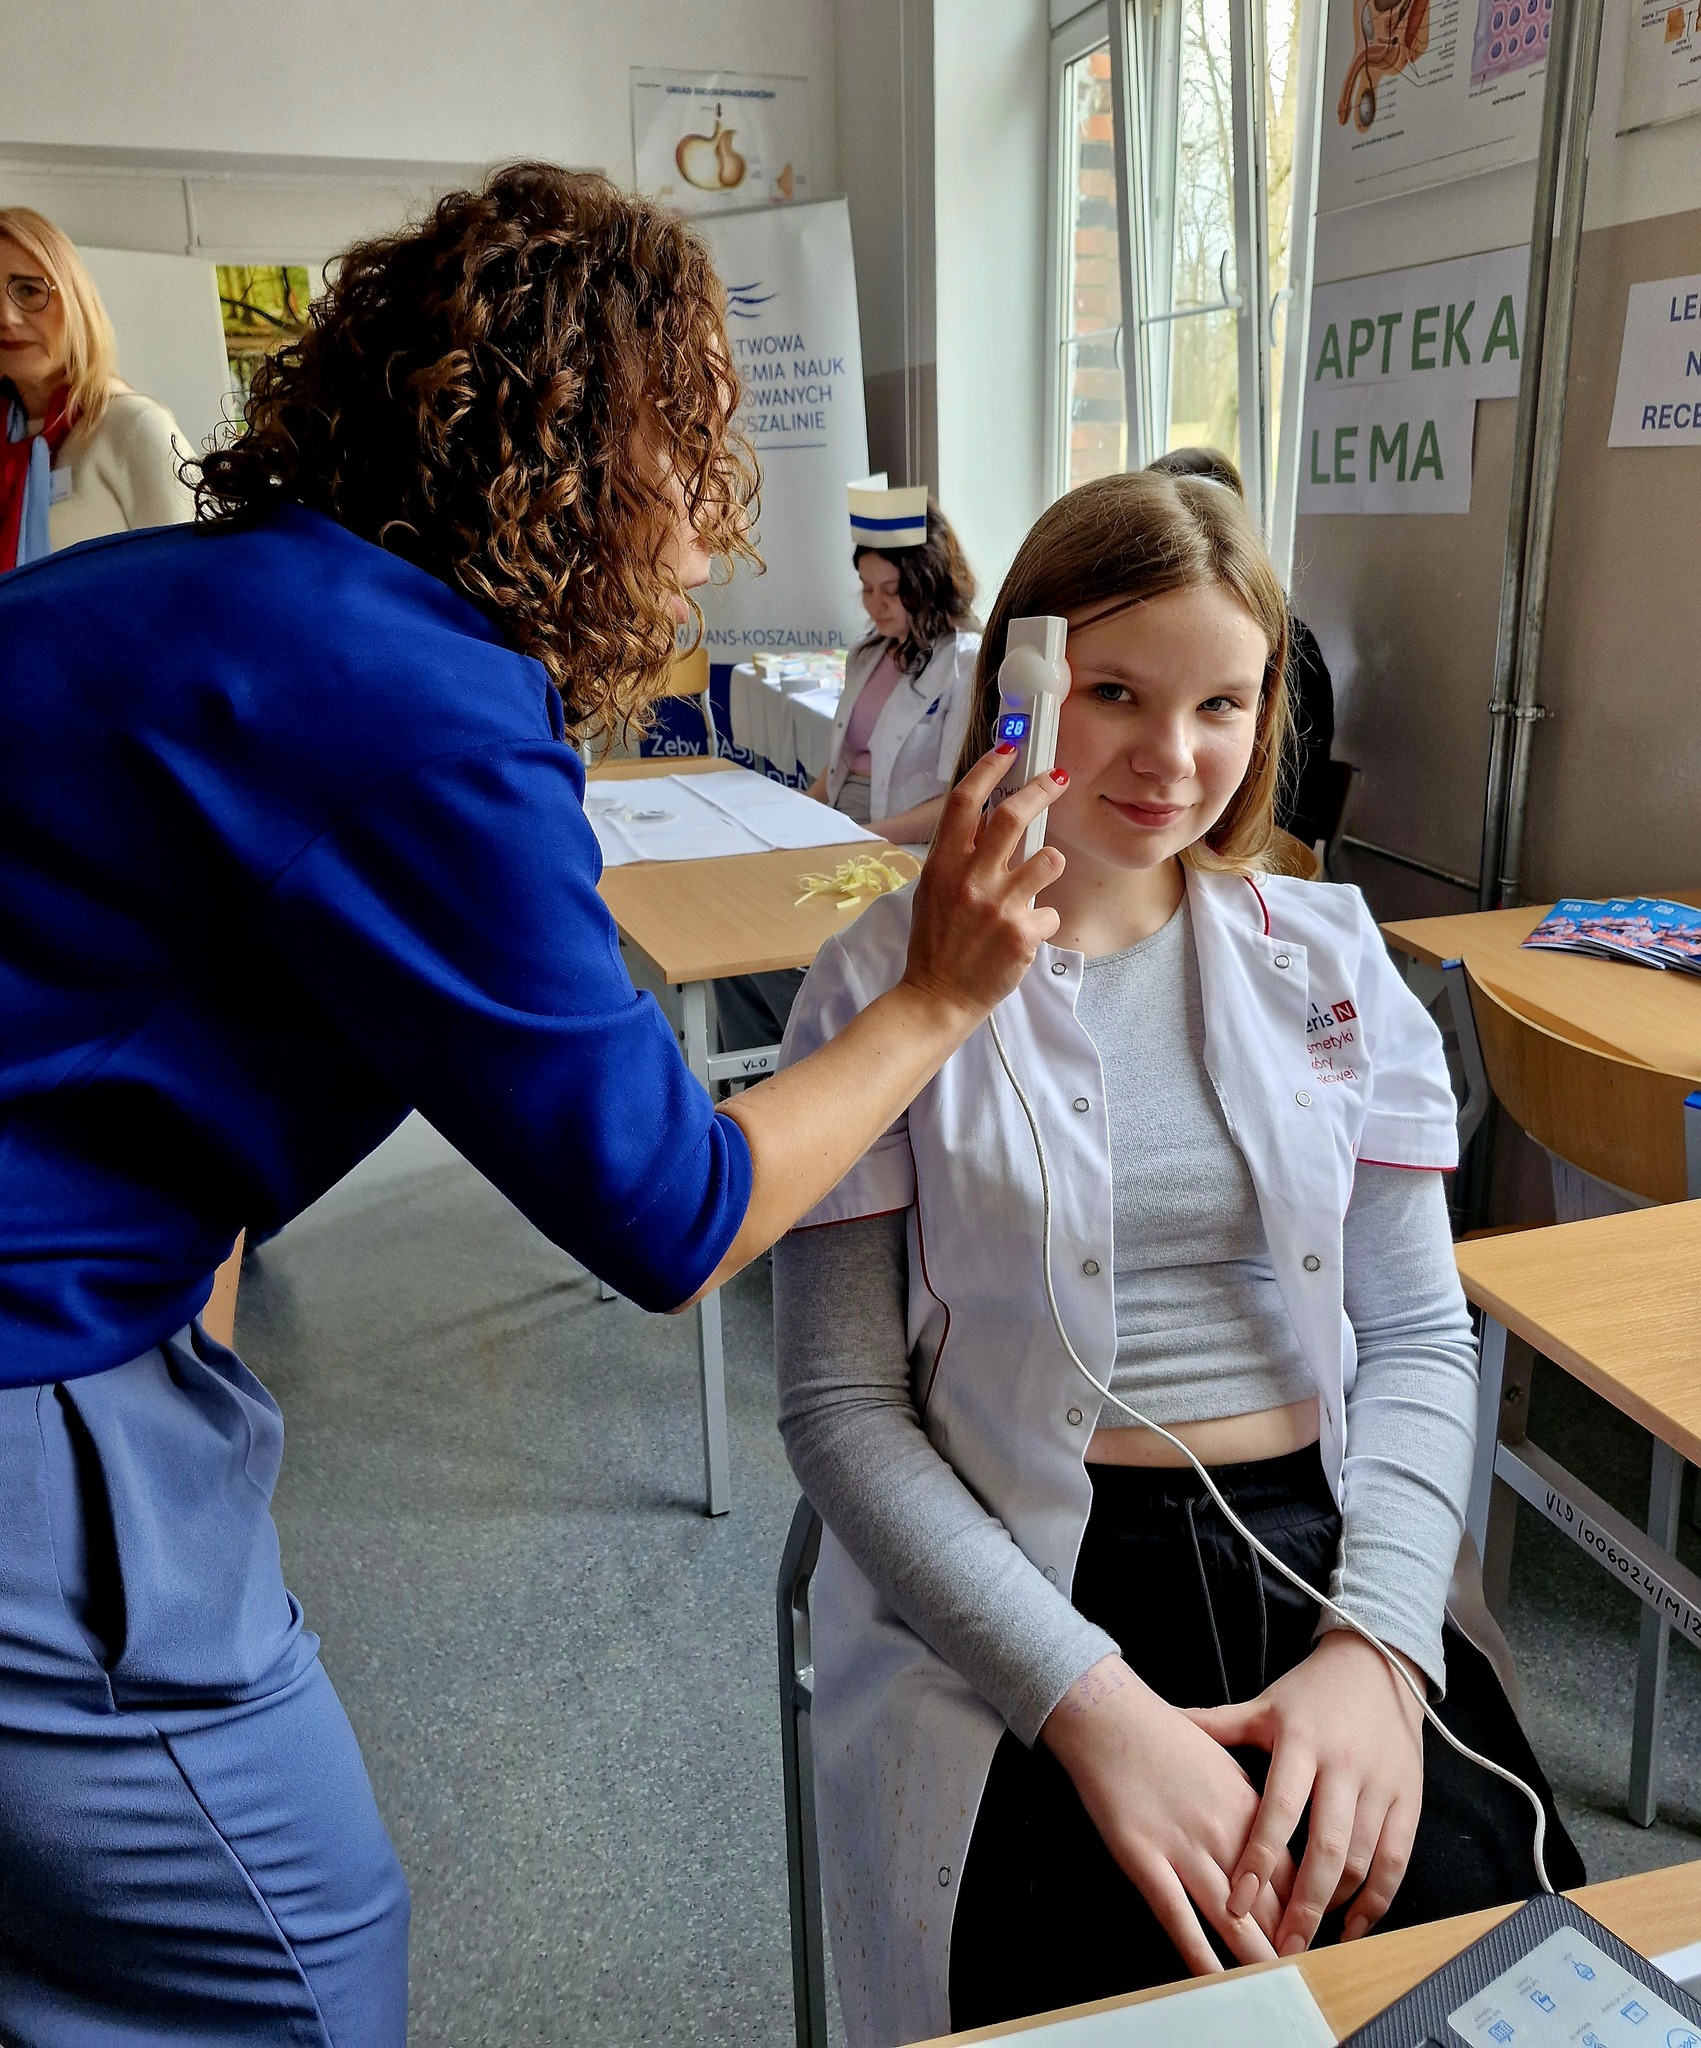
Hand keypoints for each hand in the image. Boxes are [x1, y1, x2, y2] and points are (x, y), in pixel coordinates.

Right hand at [900, 746, 1065, 1023]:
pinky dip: (1043, 920)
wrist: (937, 997)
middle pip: (1012, 816)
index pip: (964, 802)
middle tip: (1059, 778)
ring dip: (1050, 864)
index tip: (1009, 749)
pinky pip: (1052, 910)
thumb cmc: (935, 944)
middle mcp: (969, 879)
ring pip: (1049, 859)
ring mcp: (997, 906)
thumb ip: (959, 858)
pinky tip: (1025, 936)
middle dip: (1042, 789)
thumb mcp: (932, 892)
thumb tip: (989, 822)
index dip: (989, 769)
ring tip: (1038, 881)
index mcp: (942, 865)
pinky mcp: (1022, 934)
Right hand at [1040, 1656, 1294, 1975]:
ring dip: (1255, 1957)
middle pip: (1270, 1903)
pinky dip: (1198, 1953)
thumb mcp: (1224, 1761)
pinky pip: (1176, 1916)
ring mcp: (1182, 1846)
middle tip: (1306, 1976)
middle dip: (1289, 1944)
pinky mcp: (1143, 1857)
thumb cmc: (1164, 1734)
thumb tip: (1272, 1844)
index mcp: (1248, 1806)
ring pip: (1231, 1918)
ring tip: (1274, 1987)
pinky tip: (1214, 1978)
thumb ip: (1251, 1806)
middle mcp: (1223, 1831)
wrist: (1110, 1715)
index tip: (1316, 1939)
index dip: (1307, 1912)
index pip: (1293, 1873)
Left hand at [1186, 1631, 1425, 1954]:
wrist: (1378, 1666)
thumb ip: (1217, 1724)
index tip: (1236, 1901)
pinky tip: (1352, 1927)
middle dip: (1303, 1904)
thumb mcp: (1264, 1705)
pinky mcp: (1410, 1801)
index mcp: (1301, 1742)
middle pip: (1326, 1848)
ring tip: (1308, 1943)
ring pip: (1362, 1860)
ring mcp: (1380, 1786)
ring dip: (1335, 1907)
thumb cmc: (1310, 1692)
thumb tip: (1166, 1720)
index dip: (1258, 1858)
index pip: (1279, 1809)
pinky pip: (1395, 1861)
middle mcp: (1344, 1767)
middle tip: (1279, 1948)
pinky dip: (1376, 1901)